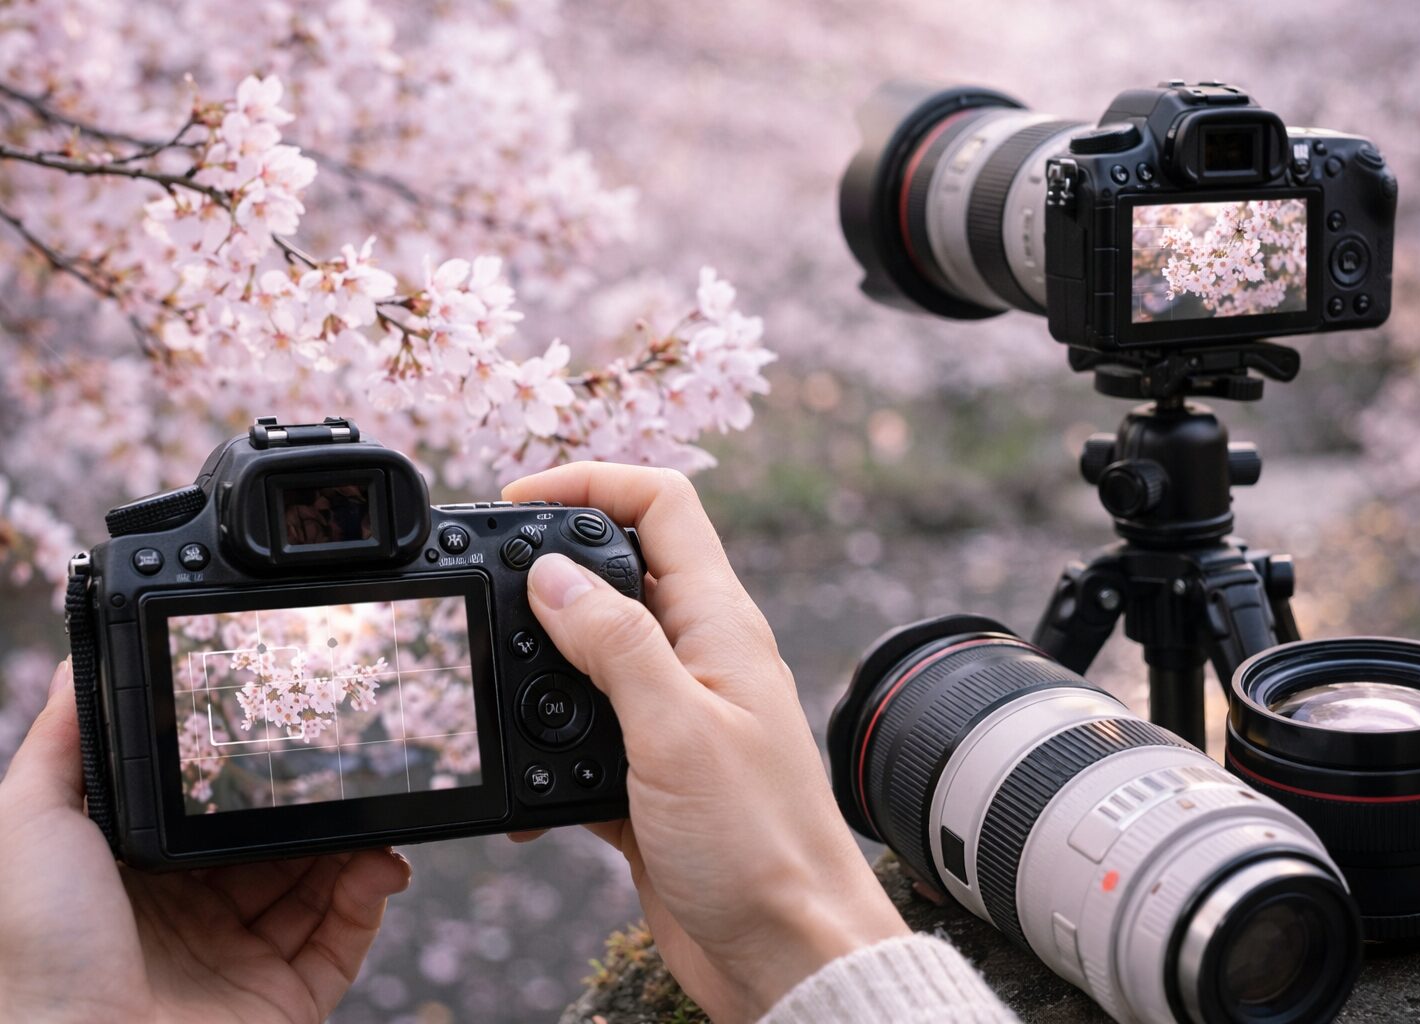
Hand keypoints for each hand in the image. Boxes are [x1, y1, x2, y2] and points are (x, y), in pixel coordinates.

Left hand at [0, 661, 410, 1022]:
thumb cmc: (41, 955)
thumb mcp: (29, 828)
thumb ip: (60, 747)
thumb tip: (82, 668)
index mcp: (138, 881)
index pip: (211, 815)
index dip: (253, 776)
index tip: (287, 732)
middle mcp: (192, 923)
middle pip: (275, 847)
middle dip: (317, 806)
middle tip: (349, 766)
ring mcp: (241, 965)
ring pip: (321, 888)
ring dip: (357, 844)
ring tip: (379, 809)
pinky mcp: (286, 1002)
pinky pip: (345, 942)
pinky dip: (372, 897)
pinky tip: (381, 864)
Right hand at [504, 465, 909, 1023]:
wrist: (783, 954)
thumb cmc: (758, 846)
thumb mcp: (676, 731)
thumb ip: (615, 646)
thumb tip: (551, 576)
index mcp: (718, 625)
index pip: (662, 507)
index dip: (592, 484)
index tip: (519, 501)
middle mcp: (696, 659)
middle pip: (616, 572)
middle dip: (546, 571)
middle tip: (483, 588)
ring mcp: (671, 718)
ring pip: (588, 657)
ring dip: (536, 669)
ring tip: (492, 689)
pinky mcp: (645, 778)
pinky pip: (578, 741)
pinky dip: (542, 756)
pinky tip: (525, 793)